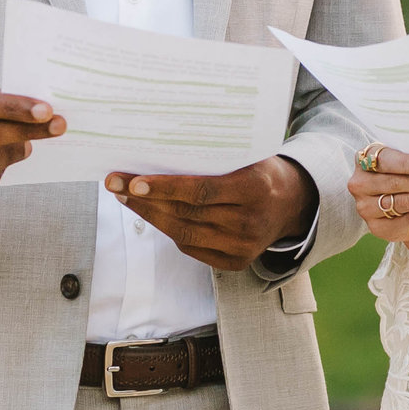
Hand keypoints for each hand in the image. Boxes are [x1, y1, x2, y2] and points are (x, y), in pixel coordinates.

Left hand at [105, 155, 318, 271]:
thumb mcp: (248, 156)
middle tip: (115, 184)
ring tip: (125, 198)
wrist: (293, 205)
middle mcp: (249, 222)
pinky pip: (191, 247)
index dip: (165, 188)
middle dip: (145, 200)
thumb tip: (162, 146)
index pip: (201, 191)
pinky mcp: (235, 262)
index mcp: (254, 189)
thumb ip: (215, 156)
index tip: (134, 182)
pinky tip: (151, 214)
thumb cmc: (262, 172)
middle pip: (186, 213)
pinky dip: (168, 230)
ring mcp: (242, 247)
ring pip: (183, 233)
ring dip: (149, 216)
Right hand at [346, 146, 408, 243]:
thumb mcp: (408, 163)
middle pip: (397, 183)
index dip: (407, 164)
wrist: (405, 204)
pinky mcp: (378, 228)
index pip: (385, 160)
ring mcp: (365, 208)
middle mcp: (359, 184)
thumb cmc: (406, 174)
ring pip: (404, 202)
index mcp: (364, 159)